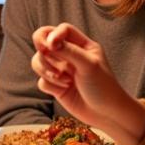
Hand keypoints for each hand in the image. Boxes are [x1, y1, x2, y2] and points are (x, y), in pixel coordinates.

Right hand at [30, 24, 144, 144]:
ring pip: (38, 61)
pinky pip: (41, 80)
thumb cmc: (103, 87)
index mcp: (82, 46)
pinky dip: (50, 85)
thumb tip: (48, 41)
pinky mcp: (55, 86)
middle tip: (46, 54)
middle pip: (44, 43)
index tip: (51, 46)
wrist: (106, 114)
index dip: (52, 35)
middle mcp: (69, 55)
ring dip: (46, 70)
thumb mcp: (88, 64)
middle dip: (44, 52)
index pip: (61, 30)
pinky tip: (64, 89)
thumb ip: (68, 50)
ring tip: (63, 80)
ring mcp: (60, 70)